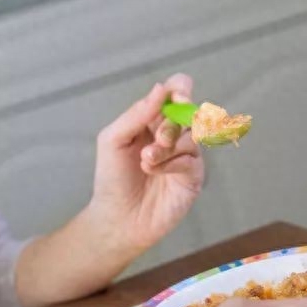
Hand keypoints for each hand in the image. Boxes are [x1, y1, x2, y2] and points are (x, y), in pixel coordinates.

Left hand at [89, 73, 204, 253]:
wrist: (117, 217)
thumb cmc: (112, 178)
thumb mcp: (113, 139)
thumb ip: (137, 113)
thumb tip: (161, 88)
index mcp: (155, 119)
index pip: (177, 92)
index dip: (181, 89)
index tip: (178, 95)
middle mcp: (175, 134)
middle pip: (190, 112)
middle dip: (172, 123)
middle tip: (157, 138)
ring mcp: (187, 155)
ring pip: (192, 136)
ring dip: (167, 146)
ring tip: (146, 160)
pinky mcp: (194, 176)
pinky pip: (191, 160)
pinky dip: (171, 163)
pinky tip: (153, 171)